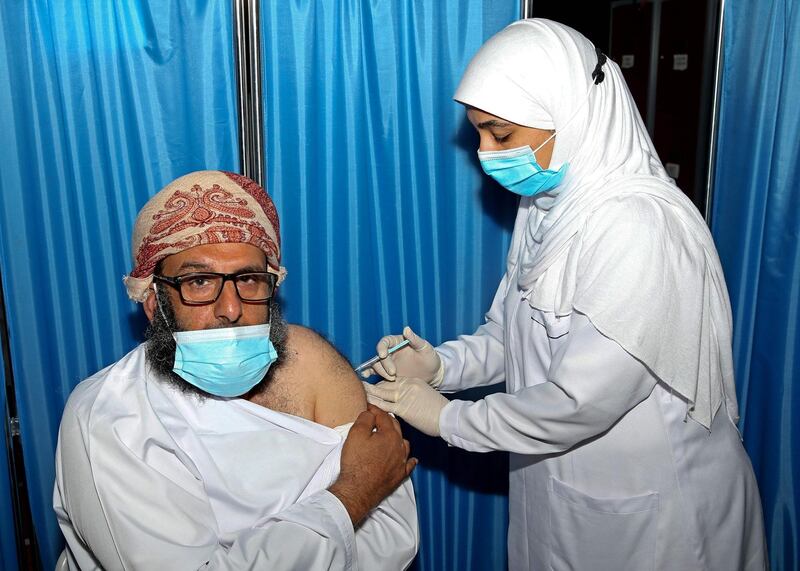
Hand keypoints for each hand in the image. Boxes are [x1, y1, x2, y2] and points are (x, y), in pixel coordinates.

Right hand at [329, 404, 416, 524]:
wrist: (358, 490)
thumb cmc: (356, 463)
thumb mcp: (355, 435)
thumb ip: (365, 419)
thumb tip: (370, 414)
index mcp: (390, 435)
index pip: (383, 417)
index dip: (375, 410)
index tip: (368, 407)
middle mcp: (399, 447)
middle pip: (395, 428)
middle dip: (386, 421)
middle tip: (376, 418)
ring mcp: (401, 462)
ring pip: (403, 444)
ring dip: (397, 437)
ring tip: (388, 435)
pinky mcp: (399, 476)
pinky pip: (409, 464)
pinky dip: (409, 459)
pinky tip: (410, 459)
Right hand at [362, 326, 443, 386]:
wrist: (433, 374)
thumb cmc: (430, 358)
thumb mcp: (425, 348)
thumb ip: (415, 339)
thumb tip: (406, 328)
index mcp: (398, 342)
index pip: (385, 342)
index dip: (381, 347)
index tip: (383, 354)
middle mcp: (391, 351)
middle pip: (379, 355)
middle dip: (384, 364)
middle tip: (393, 374)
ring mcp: (388, 363)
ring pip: (377, 365)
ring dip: (380, 371)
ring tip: (391, 379)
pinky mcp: (387, 373)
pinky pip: (375, 372)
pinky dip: (369, 373)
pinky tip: (366, 376)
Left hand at [364, 377, 448, 436]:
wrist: (448, 418)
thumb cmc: (439, 412)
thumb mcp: (425, 396)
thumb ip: (413, 396)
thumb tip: (404, 404)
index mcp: (412, 381)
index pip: (392, 381)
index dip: (380, 384)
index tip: (372, 387)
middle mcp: (407, 386)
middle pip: (384, 384)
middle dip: (371, 386)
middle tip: (359, 386)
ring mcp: (404, 396)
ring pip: (381, 392)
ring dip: (368, 392)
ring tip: (357, 391)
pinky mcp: (403, 408)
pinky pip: (384, 405)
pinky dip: (373, 403)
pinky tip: (365, 402)